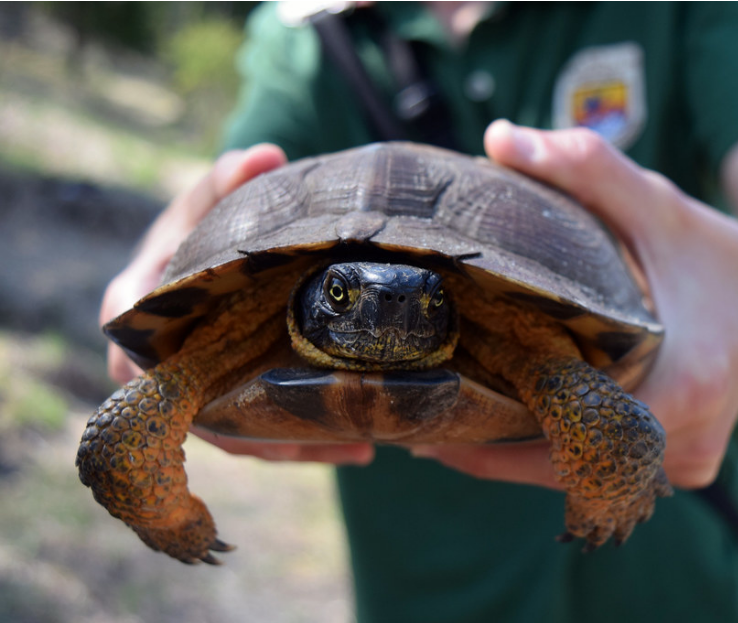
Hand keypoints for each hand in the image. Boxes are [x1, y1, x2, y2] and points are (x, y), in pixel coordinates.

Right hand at [100, 143, 374, 465]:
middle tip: (315, 435)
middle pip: (196, 408)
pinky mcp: (229, 404)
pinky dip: (306, 442)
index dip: (161, 374)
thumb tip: (266, 154)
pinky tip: (360, 445)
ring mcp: (196, 388)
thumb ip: (229, 180)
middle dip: (255, 428)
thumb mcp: (210, 200)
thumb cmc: (203, 227)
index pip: (133, 345)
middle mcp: (160, 359)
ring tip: (356, 446)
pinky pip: (261, 434)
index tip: (208, 391)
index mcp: (139, 305)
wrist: (215, 257)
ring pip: (235, 434)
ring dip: (294, 445)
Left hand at [411, 120, 737, 488]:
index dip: (501, 440)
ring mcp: (684, 462)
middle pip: (571, 467)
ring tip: (451, 434)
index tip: (441, 430)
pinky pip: (604, 471)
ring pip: (584, 478)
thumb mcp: (659, 203)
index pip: (576, 436)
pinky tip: (505, 429)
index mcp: (687, 386)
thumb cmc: (717, 256)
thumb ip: (587, 168)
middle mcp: (687, 441)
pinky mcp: (678, 465)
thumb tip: (499, 137)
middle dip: (496, 452)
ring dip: (520, 458)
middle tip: (426, 431)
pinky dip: (554, 454)